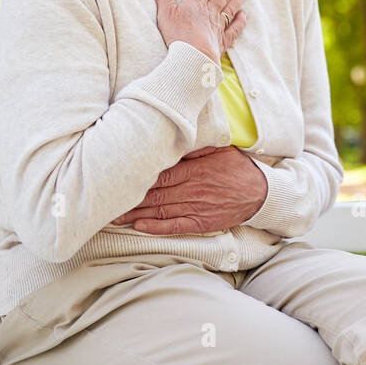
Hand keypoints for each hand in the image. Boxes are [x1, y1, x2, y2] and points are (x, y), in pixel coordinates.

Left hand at [111, 146, 268, 234]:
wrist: (260, 193)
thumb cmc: (237, 168)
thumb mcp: (219, 150)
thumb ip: (196, 147)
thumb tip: (175, 137)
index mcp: (194, 169)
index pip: (161, 171)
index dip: (138, 174)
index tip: (118, 174)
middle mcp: (192, 188)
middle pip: (155, 192)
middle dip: (129, 195)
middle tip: (105, 197)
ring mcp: (195, 206)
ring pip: (160, 210)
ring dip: (135, 213)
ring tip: (112, 215)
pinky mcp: (200, 222)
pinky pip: (175, 226)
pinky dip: (156, 227)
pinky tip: (139, 226)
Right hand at [153, 0, 246, 61]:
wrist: (193, 57)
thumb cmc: (177, 34)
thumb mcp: (165, 12)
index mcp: (196, 3)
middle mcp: (210, 11)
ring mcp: (218, 26)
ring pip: (231, 8)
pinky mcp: (223, 41)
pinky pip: (234, 28)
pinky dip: (240, 20)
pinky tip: (243, 15)